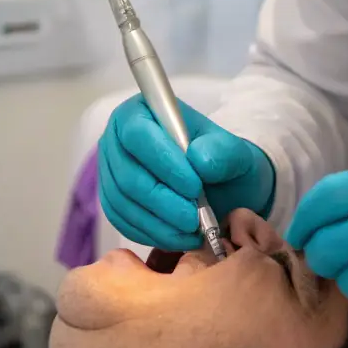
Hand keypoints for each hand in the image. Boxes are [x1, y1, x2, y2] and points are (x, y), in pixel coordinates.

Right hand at [98, 95, 275, 249]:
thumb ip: (223, 152)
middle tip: (194, 218)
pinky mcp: (113, 202)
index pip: (137, 134)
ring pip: (123, 202)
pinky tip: (178, 237)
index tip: (194, 187)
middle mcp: (117, 139)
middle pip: (127, 174)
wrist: (221, 186)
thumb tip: (198, 159)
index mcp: (142, 111)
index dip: (163, 162)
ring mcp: (111, 172)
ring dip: (159, 222)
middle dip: (163, 201)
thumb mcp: (236, 152)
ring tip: (192, 230)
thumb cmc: (224, 161)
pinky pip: (123, 222)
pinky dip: (152, 234)